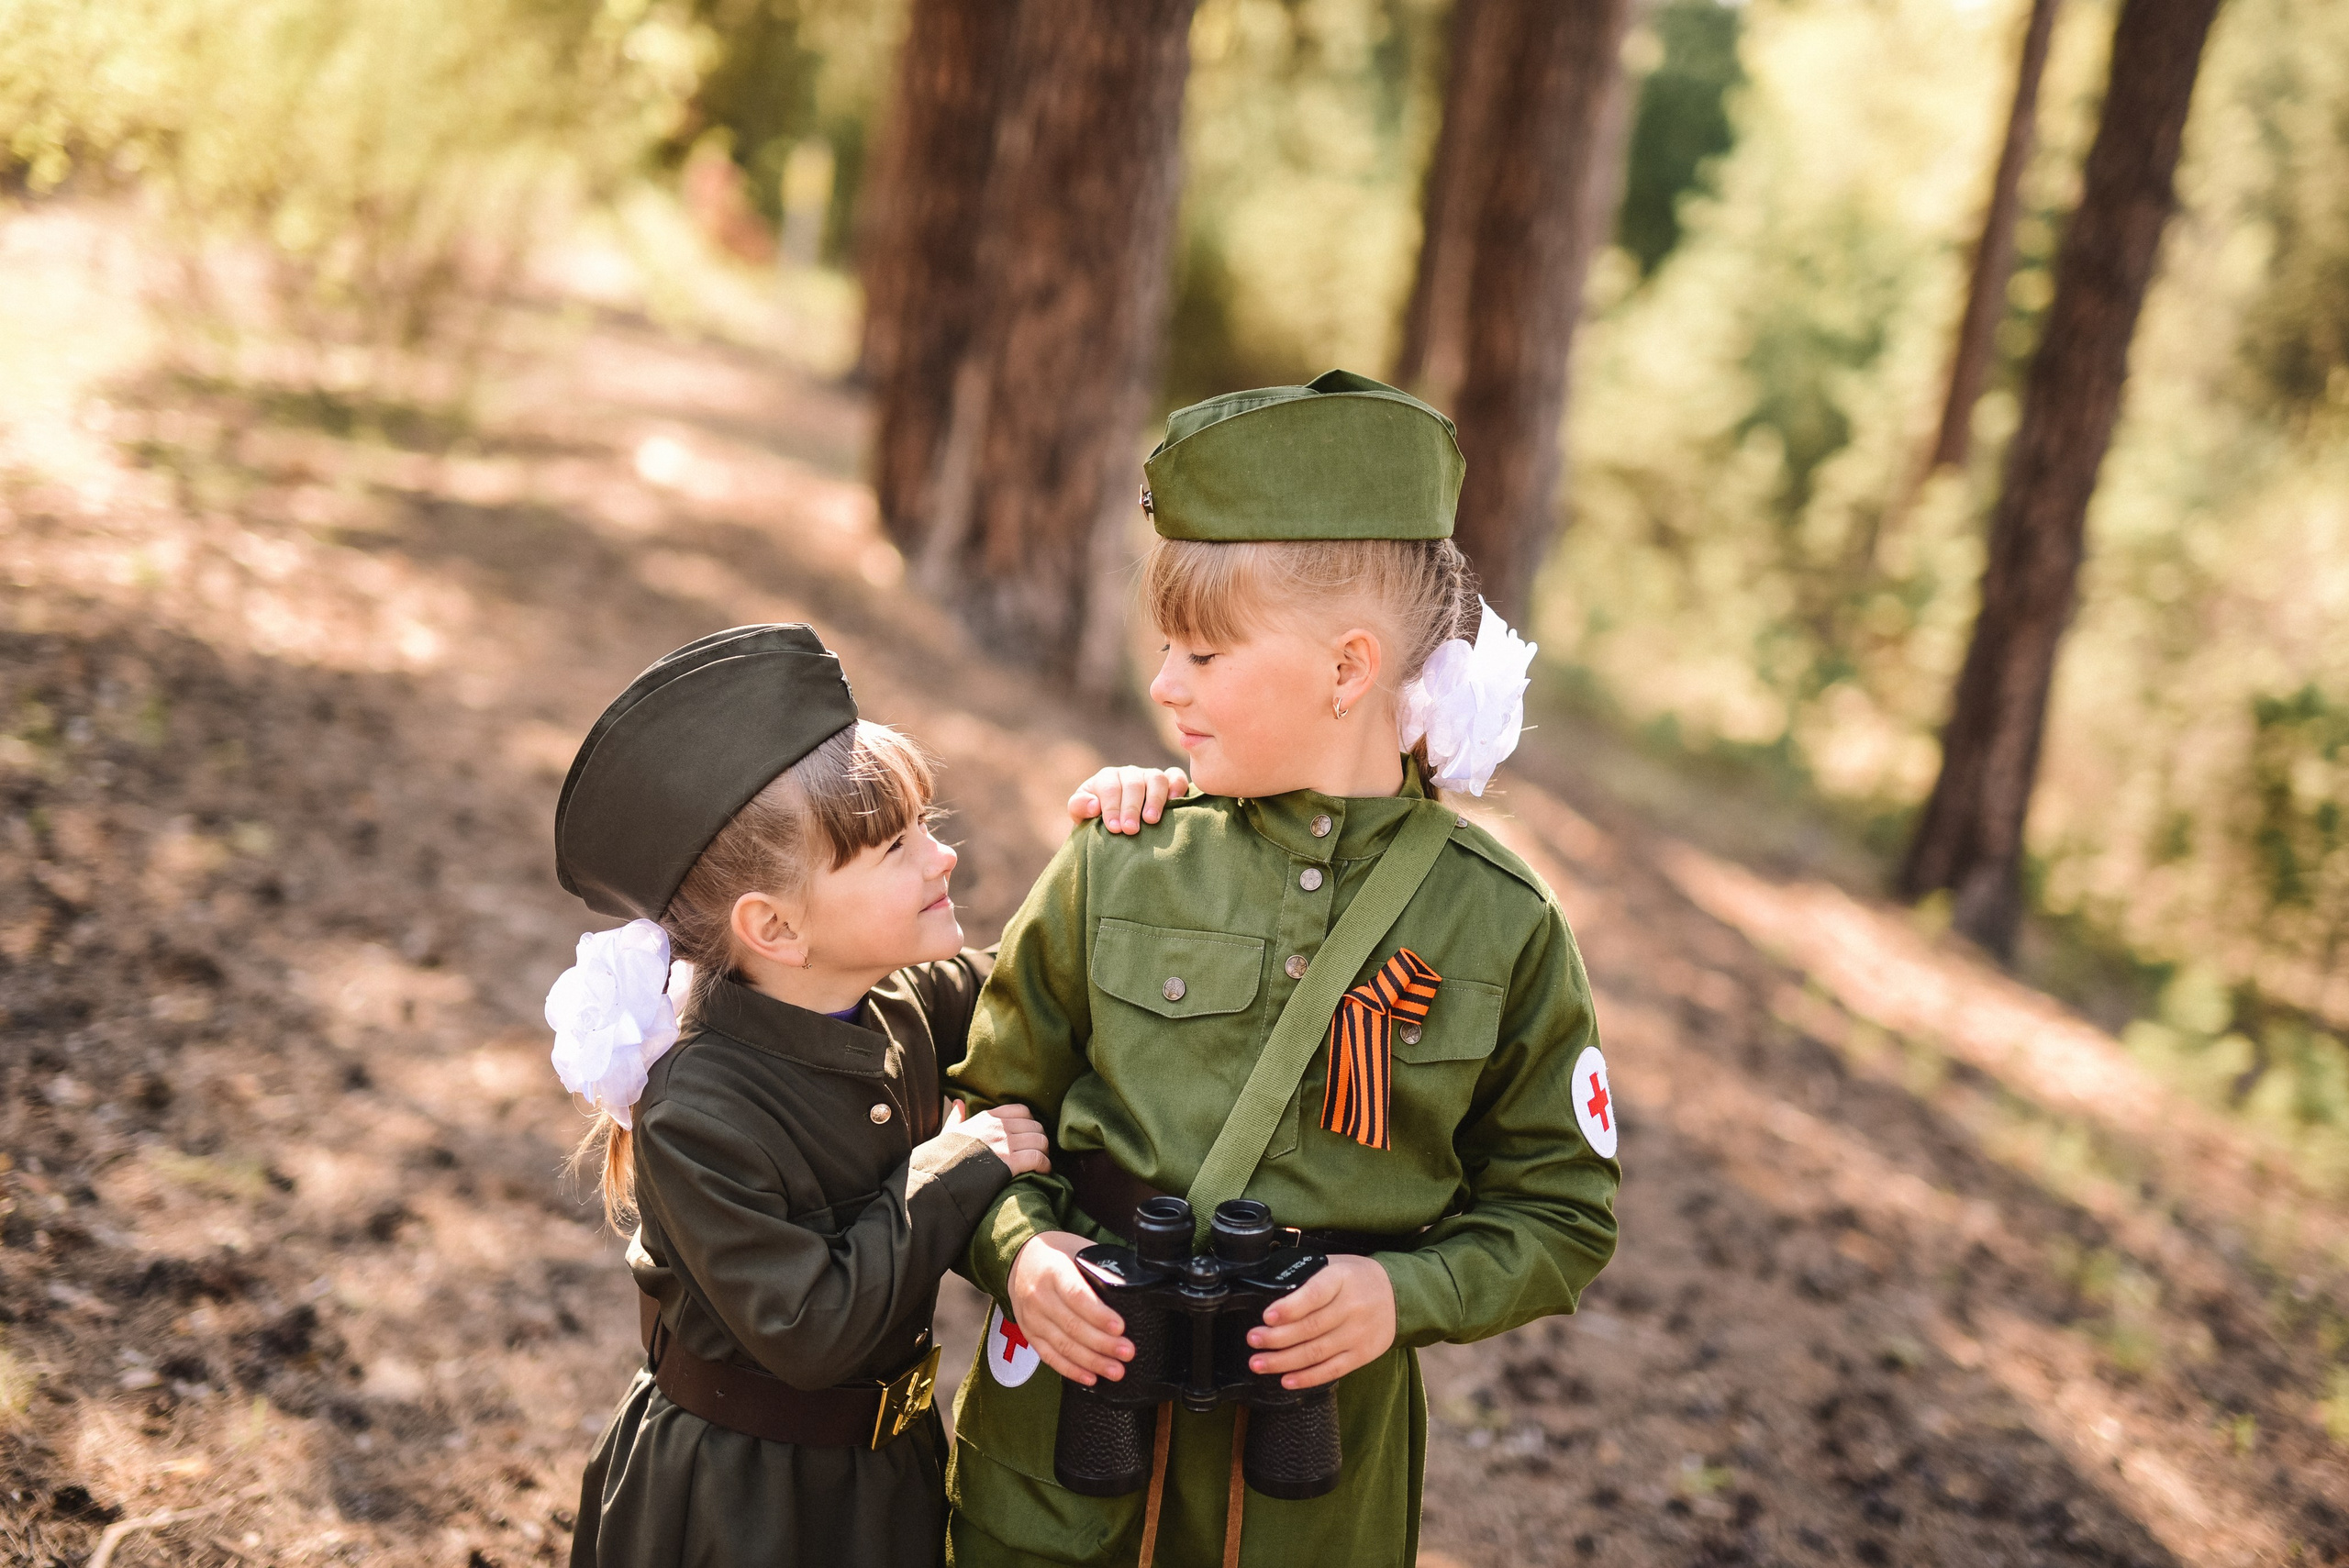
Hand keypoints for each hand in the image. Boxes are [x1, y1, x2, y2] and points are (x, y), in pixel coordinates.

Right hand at [940, 1100, 1050, 1176]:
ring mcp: (1005, 1144)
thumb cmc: (943, 1157)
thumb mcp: (948, 1133)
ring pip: (1040, 1140)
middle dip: (1040, 1139)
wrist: (939, 1176)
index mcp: (987, 1118)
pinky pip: (1038, 1158)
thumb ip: (956, 1117)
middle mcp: (999, 1127)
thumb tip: (958, 1103)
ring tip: (1042, 1162)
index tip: (1029, 1135)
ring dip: (1044, 1152)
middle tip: (1039, 1152)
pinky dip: (1045, 1165)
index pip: (1021, 1110)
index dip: (1030, 1123)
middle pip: (1035, 1126)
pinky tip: (1043, 1172)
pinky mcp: (1010, 1162)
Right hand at [1007, 1231, 1132, 1385]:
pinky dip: (1071, 1369)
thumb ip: (1100, 1268)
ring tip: (1115, 1370)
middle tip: (1127, 1352)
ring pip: (1063, 1345)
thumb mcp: (1078, 1250)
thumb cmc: (1057, 1255)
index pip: (1076, 1295)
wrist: (1021, 1260)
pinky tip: (1090, 1377)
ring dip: (1091, 1361)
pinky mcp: (1029, 1333)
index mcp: (1054, 1271)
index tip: (1120, 1327)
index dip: (1098, 1314)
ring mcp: (1032, 1317)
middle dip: (1102, 1343)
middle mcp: (1039, 1296)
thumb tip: (1135, 1284)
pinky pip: (1050, 1356)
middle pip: (1072, 1325)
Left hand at [1067, 765, 1189, 834]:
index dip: (1112, 807)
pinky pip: (1175, 777)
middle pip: (1133, 784)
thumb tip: (1093, 805)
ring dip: (1154, 799)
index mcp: (1107, 778)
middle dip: (1131, 808)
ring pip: (1156, 778)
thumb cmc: (1096, 820)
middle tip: (1130, 830)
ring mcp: (1149, 776)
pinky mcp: (1168, 782)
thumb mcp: (1081, 815)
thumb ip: (1079, 807)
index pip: (1110, 788)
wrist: (1114, 825)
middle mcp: (1129, 774)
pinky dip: (1177, 786)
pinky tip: (1175, 802)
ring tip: (1151, 821)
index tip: (1114, 828)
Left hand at [1246, 1254, 1395, 1388]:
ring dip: (1284, 1361)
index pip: (1315, 1294)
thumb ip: (1308, 1275)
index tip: (1267, 1316)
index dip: (1290, 1307)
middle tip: (1253, 1340)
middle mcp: (1352, 1307)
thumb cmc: (1357, 1277)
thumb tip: (1269, 1288)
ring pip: (1316, 1352)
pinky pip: (1332, 1370)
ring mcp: (1358, 1334)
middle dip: (1277, 1337)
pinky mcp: (1362, 1354)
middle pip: (1310, 1327)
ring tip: (1259, 1363)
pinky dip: (1307, 1377)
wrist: (1400, 1294)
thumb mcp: (1336, 1264)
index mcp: (1342, 1279)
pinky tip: (1286, 1379)